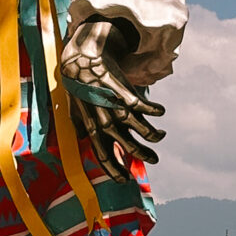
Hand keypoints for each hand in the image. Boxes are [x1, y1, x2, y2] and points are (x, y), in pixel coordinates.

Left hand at [60, 18, 165, 178]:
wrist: (82, 55)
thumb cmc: (78, 83)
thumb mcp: (75, 106)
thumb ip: (80, 124)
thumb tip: (82, 138)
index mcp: (90, 125)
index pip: (102, 154)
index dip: (114, 169)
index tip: (126, 180)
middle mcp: (102, 118)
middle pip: (125, 144)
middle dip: (141, 154)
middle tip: (154, 159)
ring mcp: (112, 103)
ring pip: (137, 126)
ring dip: (152, 134)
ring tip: (160, 136)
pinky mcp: (122, 88)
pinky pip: (141, 105)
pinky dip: (153, 110)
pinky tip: (161, 112)